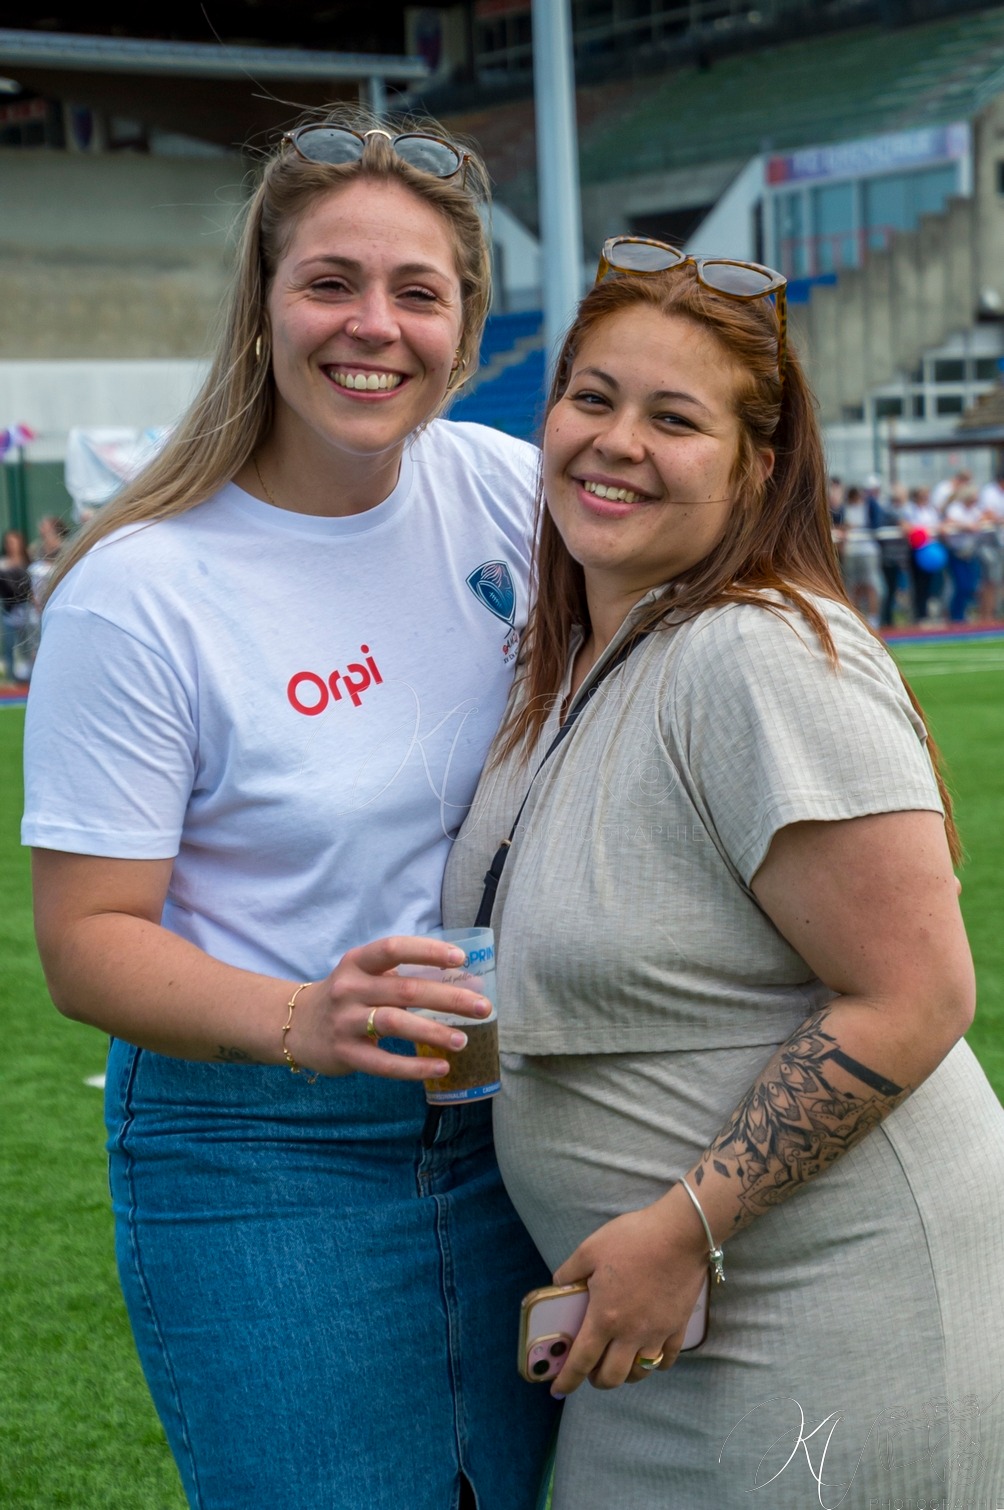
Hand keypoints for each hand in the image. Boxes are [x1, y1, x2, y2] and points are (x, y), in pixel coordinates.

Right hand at [284, 936, 492, 1079]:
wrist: (295, 1025)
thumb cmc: (347, 996)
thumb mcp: (364, 975)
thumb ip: (403, 975)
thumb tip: (463, 983)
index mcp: (357, 962)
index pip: (393, 948)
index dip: (427, 951)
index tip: (461, 958)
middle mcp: (349, 988)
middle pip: (404, 990)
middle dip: (448, 998)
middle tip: (482, 1007)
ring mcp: (345, 1022)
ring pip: (395, 1024)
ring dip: (433, 1032)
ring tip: (464, 1040)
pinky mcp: (345, 1053)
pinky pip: (383, 1063)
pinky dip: (414, 1068)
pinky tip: (441, 1067)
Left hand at [549, 1184, 708, 1396]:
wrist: (679, 1234)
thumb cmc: (632, 1239)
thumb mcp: (590, 1249)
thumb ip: (569, 1271)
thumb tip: (558, 1285)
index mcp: (604, 1317)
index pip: (581, 1360)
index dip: (567, 1380)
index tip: (557, 1390)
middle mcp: (630, 1334)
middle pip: (612, 1377)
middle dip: (596, 1380)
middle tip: (590, 1369)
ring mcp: (657, 1333)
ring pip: (640, 1373)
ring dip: (624, 1374)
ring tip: (618, 1362)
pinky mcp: (678, 1328)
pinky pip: (666, 1359)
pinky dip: (655, 1364)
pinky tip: (649, 1354)